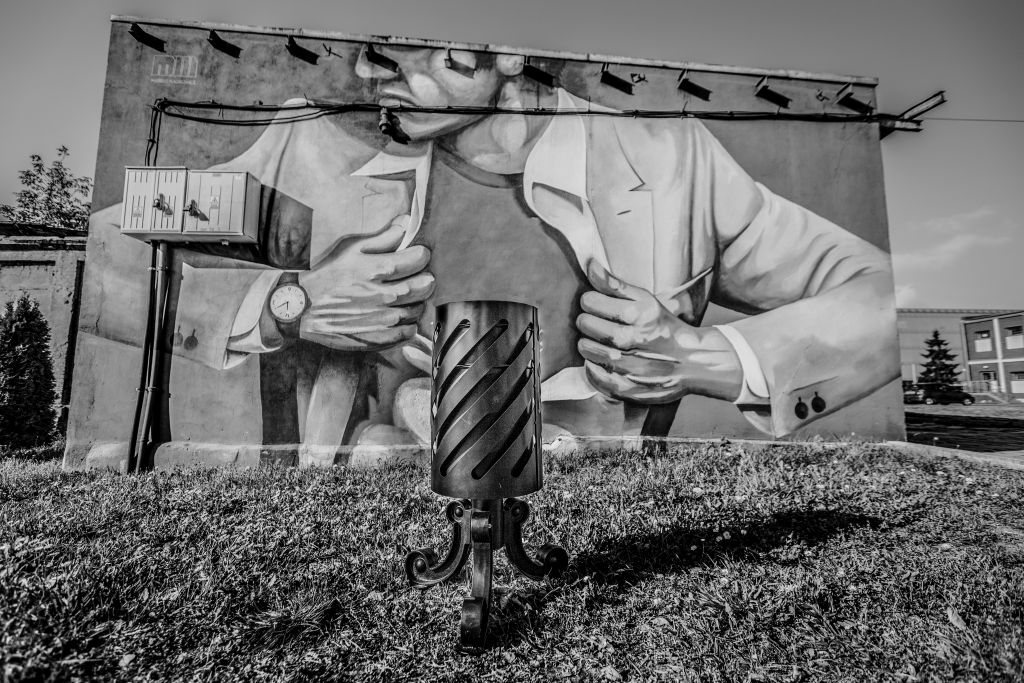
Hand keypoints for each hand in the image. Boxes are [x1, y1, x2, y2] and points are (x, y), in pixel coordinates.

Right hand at [297, 214, 433, 350]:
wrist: (302, 308)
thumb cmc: (327, 275)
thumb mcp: (350, 249)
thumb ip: (382, 238)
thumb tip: (406, 223)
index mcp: (376, 269)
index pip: (418, 259)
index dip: (422, 255)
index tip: (418, 255)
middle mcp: (383, 295)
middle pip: (424, 286)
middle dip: (426, 278)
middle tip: (420, 276)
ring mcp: (382, 319)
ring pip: (418, 309)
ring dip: (418, 301)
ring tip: (408, 296)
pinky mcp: (378, 338)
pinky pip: (408, 331)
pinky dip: (410, 323)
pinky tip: (400, 315)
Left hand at [575, 262, 742, 402]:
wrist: (694, 362)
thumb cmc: (665, 327)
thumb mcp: (646, 300)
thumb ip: (615, 284)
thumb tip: (589, 265)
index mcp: (640, 314)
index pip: (592, 302)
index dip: (588, 301)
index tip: (593, 303)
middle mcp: (635, 341)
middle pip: (588, 326)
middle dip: (586, 321)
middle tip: (592, 322)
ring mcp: (630, 367)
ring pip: (588, 351)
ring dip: (587, 344)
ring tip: (596, 341)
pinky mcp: (627, 389)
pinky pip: (595, 376)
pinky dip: (592, 368)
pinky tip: (601, 361)